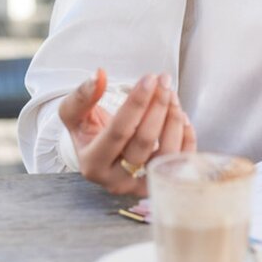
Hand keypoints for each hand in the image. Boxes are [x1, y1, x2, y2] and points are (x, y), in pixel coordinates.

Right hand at [58, 68, 195, 194]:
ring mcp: (140, 185)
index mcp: (92, 163)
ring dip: (174, 120)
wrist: (100, 153)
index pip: (119, 131)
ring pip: (166, 153)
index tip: (149, 79)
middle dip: (158, 107)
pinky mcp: (161, 183)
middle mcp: (116, 180)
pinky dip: (187, 137)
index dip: (136, 104)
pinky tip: (182, 116)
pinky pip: (180, 161)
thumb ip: (83, 96)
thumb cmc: (88, 132)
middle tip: (164, 81)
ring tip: (172, 96)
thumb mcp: (74, 113)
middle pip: (144, 142)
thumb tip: (98, 75)